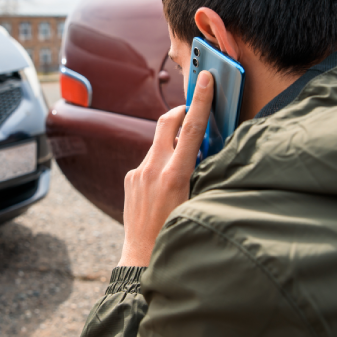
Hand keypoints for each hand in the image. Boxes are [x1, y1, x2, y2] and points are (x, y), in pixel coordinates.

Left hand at [118, 70, 213, 266]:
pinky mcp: (130, 179)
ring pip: (159, 145)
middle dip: (181, 111)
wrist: (143, 258)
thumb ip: (201, 173)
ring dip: (173, 145)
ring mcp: (138, 173)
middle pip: (168, 123)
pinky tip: (168, 187)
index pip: (192, 128)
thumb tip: (206, 152)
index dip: (202, 100)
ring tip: (185, 165)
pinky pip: (150, 162)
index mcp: (174, 174)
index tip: (206, 78)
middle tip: (193, 110)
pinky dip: (162, 164)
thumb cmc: (176, 235)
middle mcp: (153, 169)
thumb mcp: (197, 202)